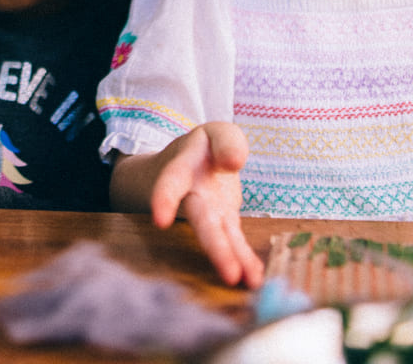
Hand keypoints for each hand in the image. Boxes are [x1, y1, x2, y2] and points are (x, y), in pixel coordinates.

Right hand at [150, 122, 264, 288]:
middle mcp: (193, 195)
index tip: (159, 219)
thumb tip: (233, 162)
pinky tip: (253, 277)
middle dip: (216, 246)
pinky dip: (244, 258)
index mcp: (183, 168)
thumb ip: (227, 141)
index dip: (164, 199)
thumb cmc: (204, 147)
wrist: (190, 163)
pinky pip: (233, 241)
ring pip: (218, 236)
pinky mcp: (224, 222)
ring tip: (242, 280)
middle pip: (201, 221)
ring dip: (231, 258)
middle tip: (229, 273)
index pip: (171, 182)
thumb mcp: (216, 132)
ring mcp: (209, 213)